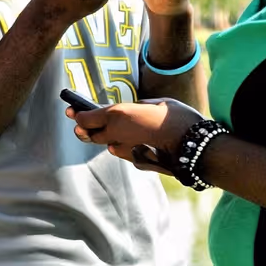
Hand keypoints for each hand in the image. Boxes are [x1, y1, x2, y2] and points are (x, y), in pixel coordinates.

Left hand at [67, 98, 205, 173]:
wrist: (194, 145)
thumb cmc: (177, 117)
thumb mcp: (155, 103)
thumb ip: (137, 107)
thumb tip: (132, 110)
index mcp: (118, 114)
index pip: (86, 118)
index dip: (77, 114)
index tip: (71, 111)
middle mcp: (116, 134)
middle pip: (91, 135)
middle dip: (86, 129)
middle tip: (82, 123)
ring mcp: (125, 151)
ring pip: (108, 145)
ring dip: (108, 138)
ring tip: (114, 131)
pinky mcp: (136, 162)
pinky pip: (124, 153)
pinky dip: (124, 148)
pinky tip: (131, 143)